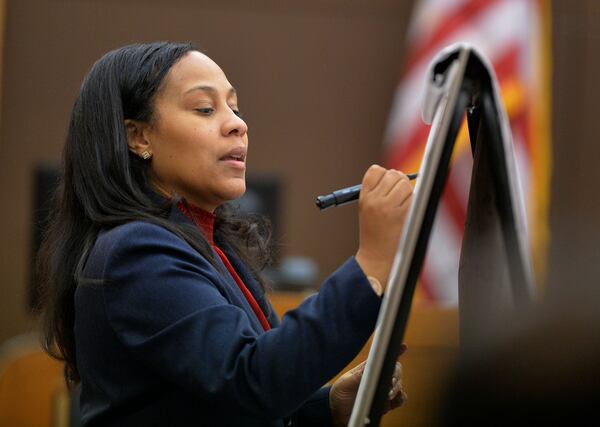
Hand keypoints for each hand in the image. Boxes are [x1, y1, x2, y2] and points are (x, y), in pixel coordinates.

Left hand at [329, 344, 407, 426]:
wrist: (339, 413)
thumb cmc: (340, 394)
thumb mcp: (346, 382)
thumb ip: (359, 375)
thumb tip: (372, 365)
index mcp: (369, 369)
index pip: (383, 358)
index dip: (394, 351)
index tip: (403, 346)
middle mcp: (379, 378)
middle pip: (396, 371)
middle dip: (396, 374)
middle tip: (391, 381)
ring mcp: (384, 390)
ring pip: (399, 385)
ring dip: (398, 387)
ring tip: (389, 393)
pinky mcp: (386, 403)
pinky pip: (400, 399)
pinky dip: (400, 398)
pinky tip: (395, 398)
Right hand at [355, 165, 412, 288]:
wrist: (376, 256)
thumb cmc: (373, 232)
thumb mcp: (366, 208)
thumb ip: (377, 191)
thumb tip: (397, 175)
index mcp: (364, 197)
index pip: (375, 170)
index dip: (384, 174)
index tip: (387, 182)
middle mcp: (375, 200)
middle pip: (393, 175)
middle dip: (399, 180)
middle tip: (398, 192)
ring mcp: (390, 207)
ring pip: (405, 185)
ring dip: (407, 191)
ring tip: (402, 203)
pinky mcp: (404, 214)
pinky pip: (414, 197)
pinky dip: (413, 201)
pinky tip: (407, 211)